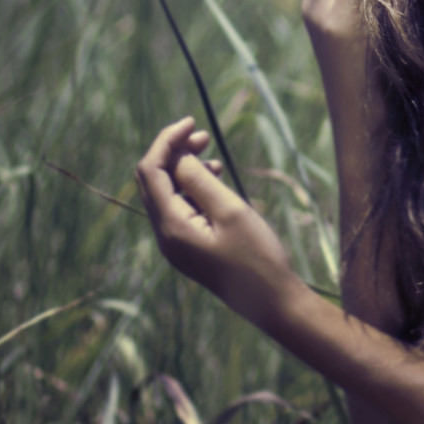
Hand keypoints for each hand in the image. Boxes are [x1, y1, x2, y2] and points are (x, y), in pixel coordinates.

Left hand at [135, 117, 298, 329]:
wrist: (273, 302)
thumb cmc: (257, 256)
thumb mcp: (230, 211)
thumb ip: (200, 180)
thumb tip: (177, 157)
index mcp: (171, 227)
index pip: (151, 171)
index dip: (166, 140)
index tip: (192, 122)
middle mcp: (166, 235)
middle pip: (153, 180)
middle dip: (172, 152)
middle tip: (203, 135)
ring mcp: (176, 243)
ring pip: (166, 192)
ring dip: (184, 168)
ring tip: (213, 156)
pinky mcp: (189, 246)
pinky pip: (180, 207)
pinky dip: (192, 186)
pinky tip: (216, 178)